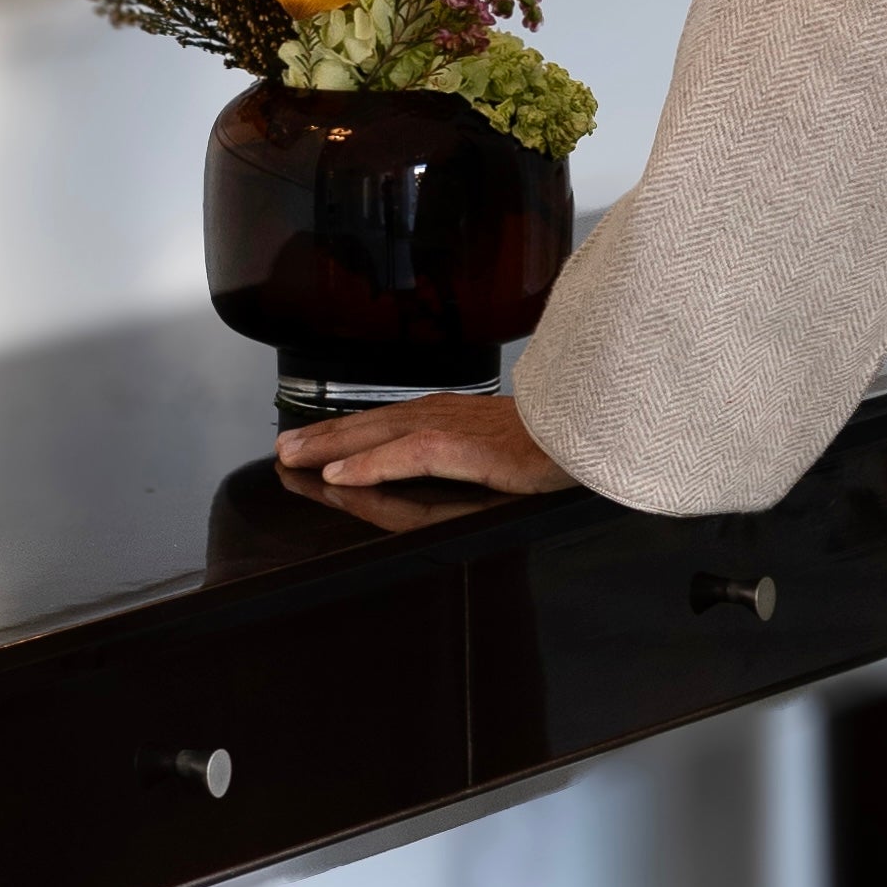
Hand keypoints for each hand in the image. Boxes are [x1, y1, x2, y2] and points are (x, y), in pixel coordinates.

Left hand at [272, 391, 575, 499]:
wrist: (602, 425)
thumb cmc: (564, 438)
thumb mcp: (507, 448)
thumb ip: (472, 456)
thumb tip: (453, 463)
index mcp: (457, 415)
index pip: (389, 421)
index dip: (348, 430)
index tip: (315, 442)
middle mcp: (449, 414)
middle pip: (373, 422)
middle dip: (325, 434)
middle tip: (284, 447)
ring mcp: (456, 427)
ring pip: (378, 433)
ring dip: (332, 444)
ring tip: (295, 457)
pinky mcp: (467, 447)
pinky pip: (408, 455)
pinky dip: (371, 463)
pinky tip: (342, 473)